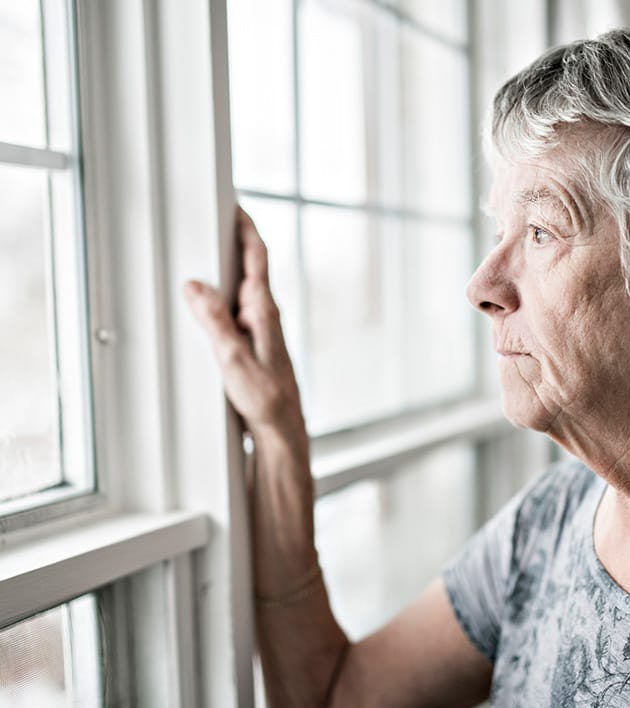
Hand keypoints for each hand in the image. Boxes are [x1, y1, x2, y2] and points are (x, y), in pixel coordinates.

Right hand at [183, 206, 303, 437]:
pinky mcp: (254, 343)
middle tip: (215, 219)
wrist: (282, 428)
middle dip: (233, 242)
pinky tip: (209, 303)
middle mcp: (265, 316)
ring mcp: (261, 329)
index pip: (258, 258)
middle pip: (249, 267)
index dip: (246, 228)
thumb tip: (195, 286)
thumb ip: (215, 321)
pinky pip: (236, 310)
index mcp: (264, 312)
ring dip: (226, 270)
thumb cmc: (266, 399)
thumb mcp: (233, 359)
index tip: (235, 204)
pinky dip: (222, 298)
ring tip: (205, 253)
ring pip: (242, 289)